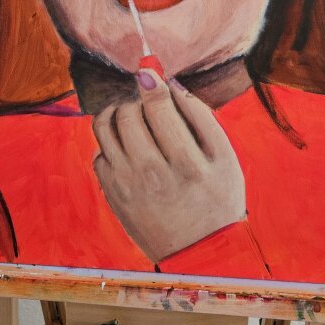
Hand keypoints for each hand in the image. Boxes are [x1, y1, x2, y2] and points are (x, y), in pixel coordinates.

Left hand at [91, 69, 245, 261]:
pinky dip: (111, 143)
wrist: (199, 253)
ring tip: (132, 117)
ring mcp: (126, 185)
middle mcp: (151, 173)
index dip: (150, 82)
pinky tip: (130, 149)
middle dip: (137, 100)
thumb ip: (200, 117)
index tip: (147, 72)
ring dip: (117, 113)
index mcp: (185, 162)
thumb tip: (171, 85)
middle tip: (148, 105)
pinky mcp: (112, 194)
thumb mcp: (225, 158)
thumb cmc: (217, 199)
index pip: (157, 106)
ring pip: (105, 128)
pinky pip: (99, 153)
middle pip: (128, 113)